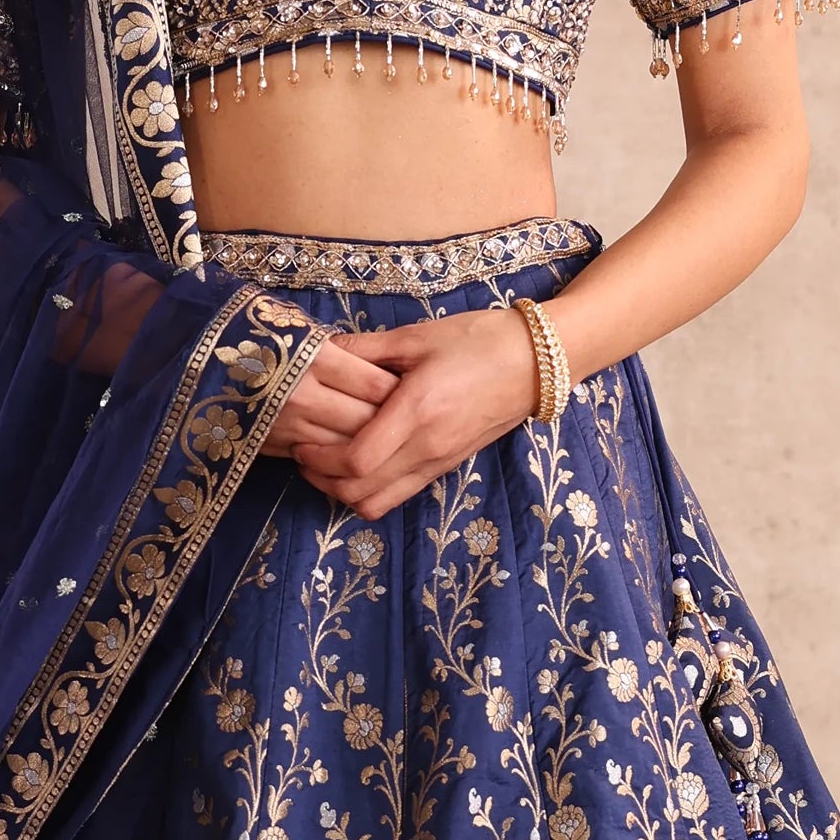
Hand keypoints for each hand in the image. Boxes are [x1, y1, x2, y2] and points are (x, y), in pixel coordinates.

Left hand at [262, 307, 540, 521]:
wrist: (537, 362)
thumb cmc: (479, 341)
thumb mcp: (417, 337)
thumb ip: (366, 349)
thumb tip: (322, 351)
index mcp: (418, 411)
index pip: (357, 460)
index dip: (321, 459)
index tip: (301, 442)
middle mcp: (428, 446)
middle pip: (361, 491)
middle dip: (323, 480)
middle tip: (303, 455)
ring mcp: (440, 461)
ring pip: (380, 502)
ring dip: (345, 492)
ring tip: (327, 464)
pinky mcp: (447, 466)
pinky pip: (400, 494)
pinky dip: (371, 491)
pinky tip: (359, 465)